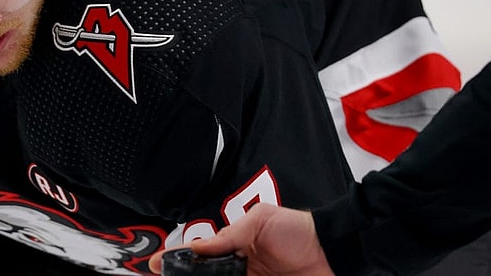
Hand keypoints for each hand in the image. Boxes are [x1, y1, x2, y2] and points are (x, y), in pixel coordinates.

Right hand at [148, 203, 333, 274]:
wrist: (336, 252)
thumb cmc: (300, 231)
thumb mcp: (260, 221)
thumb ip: (228, 235)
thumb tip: (196, 247)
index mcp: (234, 249)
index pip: (199, 257)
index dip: (175, 261)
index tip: (154, 265)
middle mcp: (238, 271)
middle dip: (185, 275)